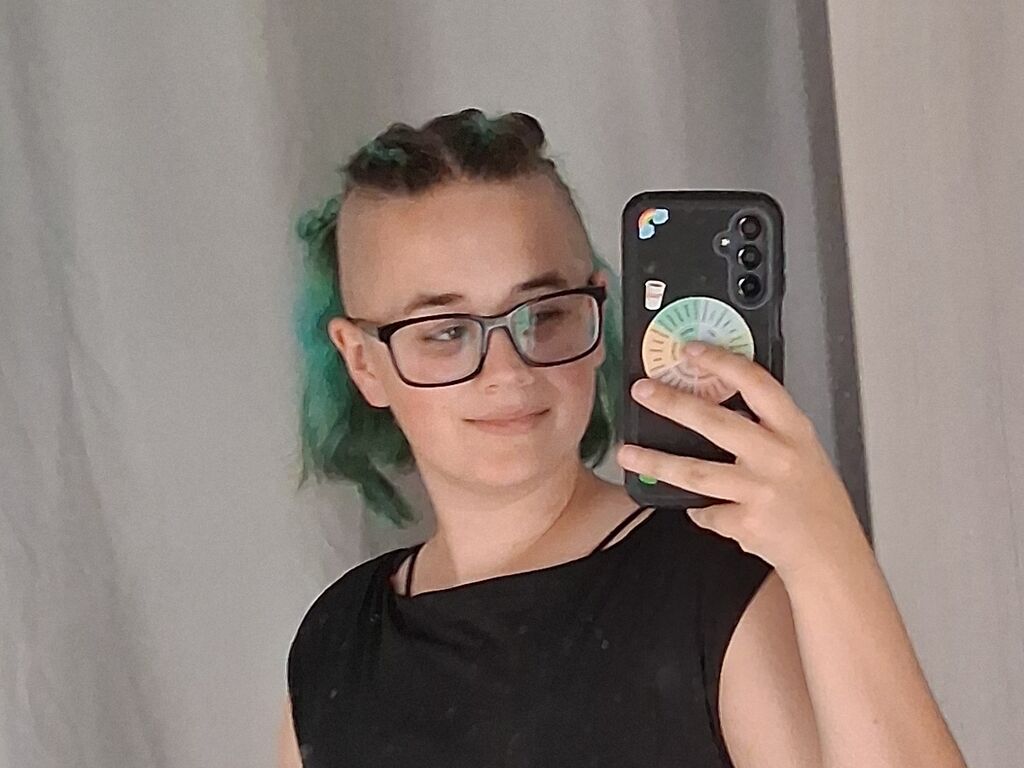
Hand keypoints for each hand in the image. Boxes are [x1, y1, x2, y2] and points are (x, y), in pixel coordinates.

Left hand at [615, 340, 868, 578]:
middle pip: (714, 423)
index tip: (691, 349)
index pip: (757, 383)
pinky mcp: (745, 523)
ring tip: (626, 453)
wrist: (832, 554)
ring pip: (694, 472)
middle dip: (672, 403)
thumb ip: (768, 430)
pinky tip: (698, 508)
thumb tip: (719, 405)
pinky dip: (699, 510)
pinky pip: (706, 512)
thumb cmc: (817, 501)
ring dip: (655, 461)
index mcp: (794, 431)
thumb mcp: (804, 451)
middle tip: (642, 390)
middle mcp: (777, 457)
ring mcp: (760, 491)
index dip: (722, 362)